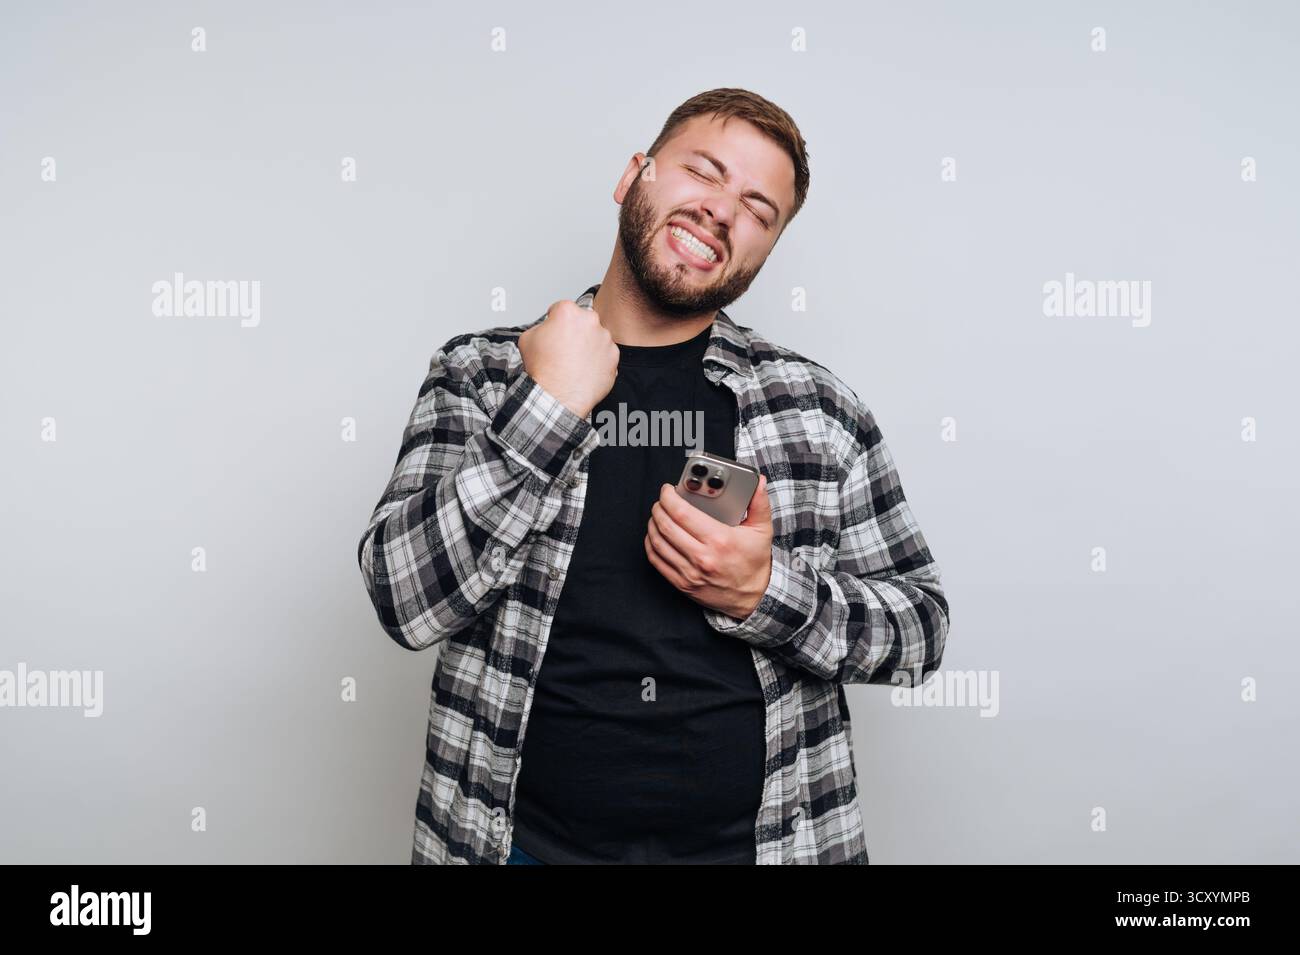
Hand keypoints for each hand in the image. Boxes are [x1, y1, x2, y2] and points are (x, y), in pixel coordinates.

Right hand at [517, 300, 618, 418]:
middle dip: (575, 331)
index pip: (562, 309)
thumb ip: (541, 326)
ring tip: (574, 362)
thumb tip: (548, 328)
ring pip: (596, 337)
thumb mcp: (527, 338)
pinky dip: (598, 360)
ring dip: (588, 345)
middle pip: (582, 321)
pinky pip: (605, 354)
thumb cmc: (544, 370)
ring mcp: (605, 339)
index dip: (556, 321)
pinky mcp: (614, 356)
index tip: (555, 331)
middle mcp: (590, 321)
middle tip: (564, 349)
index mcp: (568, 312)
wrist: (557, 397)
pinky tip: (584, 369)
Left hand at [644, 474, 773, 619]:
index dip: (669, 497)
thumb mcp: (762, 530)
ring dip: (653, 524)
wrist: (753, 598)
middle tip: (662, 500)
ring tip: (658, 515)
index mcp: (719, 539)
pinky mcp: (682, 584)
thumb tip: (758, 482)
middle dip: (659, 508)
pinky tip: (655, 535)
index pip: (682, 513)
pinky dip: (651, 544)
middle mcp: (702, 557)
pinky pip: (657, 561)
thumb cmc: (755, 563)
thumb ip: (759, 503)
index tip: (668, 490)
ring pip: (658, 542)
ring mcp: (690, 572)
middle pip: (666, 526)